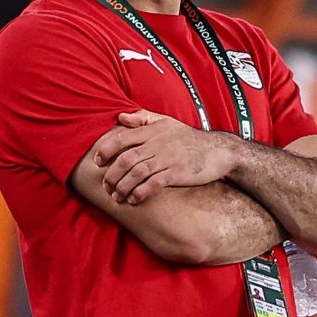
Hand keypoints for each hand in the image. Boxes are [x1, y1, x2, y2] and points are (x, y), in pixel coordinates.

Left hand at [91, 110, 238, 204]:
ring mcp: (167, 158)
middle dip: (111, 175)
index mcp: (153, 131)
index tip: (97, 162)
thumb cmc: (190, 139)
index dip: (105, 150)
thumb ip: (143, 118)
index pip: (121, 138)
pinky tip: (133, 200)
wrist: (219, 151)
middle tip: (105, 186)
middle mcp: (157, 143)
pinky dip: (139, 193)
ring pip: (136, 173)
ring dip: (122, 187)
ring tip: (117, 197)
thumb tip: (120, 117)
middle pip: (125, 159)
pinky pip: (152, 184)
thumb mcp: (167, 122)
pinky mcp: (177, 173)